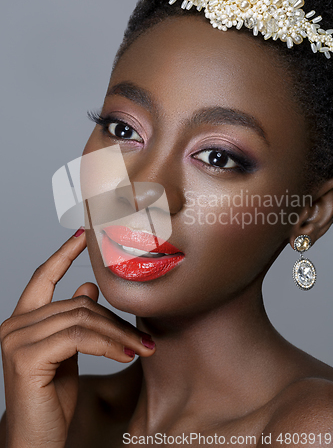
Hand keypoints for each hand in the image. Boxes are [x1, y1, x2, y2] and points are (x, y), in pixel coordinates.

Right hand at [0, 229, 154, 447]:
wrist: (36, 442)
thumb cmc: (52, 400)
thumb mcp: (67, 353)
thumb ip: (72, 319)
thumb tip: (87, 286)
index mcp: (22, 320)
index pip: (42, 277)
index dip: (63, 254)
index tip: (83, 235)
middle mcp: (14, 325)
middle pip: (77, 303)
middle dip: (115, 320)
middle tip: (143, 339)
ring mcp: (16, 339)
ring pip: (82, 319)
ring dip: (118, 334)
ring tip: (141, 349)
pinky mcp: (26, 356)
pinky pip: (79, 338)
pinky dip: (108, 345)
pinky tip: (125, 356)